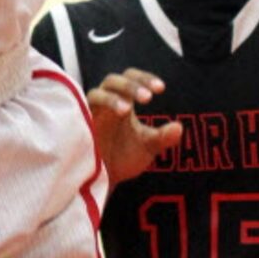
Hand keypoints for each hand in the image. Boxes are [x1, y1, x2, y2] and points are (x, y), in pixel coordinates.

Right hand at [87, 69, 182, 186]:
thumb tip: (179, 127)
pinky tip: (101, 119)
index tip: (161, 88)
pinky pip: (79, 111)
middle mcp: (106, 102)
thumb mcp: (148, 146)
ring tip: (126, 110)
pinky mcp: (79, 125)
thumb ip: (163, 137)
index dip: (144, 78)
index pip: (131, 77)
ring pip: (96, 93)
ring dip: (111, 98)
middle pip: (113, 80)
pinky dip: (89, 111)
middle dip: (129, 86)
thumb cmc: (125, 156)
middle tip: (147, 98)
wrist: (106, 180)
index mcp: (124, 100)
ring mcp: (91, 112)